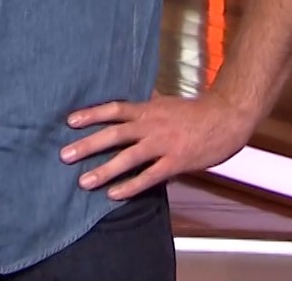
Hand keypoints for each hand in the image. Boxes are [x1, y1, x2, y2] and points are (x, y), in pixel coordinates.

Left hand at [60, 93, 256, 199]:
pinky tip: (115, 194)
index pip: (114, 109)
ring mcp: (163, 145)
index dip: (91, 114)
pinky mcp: (176, 162)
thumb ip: (148, 102)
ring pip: (128, 158)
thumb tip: (133, 97)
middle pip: (114, 134)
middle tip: (65, 155)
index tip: (69, 121)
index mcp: (148, 109)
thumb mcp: (167, 102)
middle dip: (88, 145)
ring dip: (104, 170)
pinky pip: (150, 176)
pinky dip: (131, 186)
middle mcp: (151, 126)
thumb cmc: (196, 111)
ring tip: (84, 181)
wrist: (227, 118)